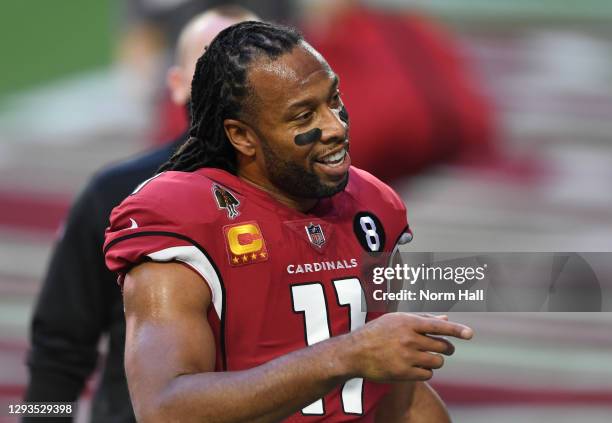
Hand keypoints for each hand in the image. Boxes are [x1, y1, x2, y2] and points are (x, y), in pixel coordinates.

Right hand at [343, 313, 472, 381]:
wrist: (355, 352)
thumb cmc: (377, 332)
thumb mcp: (396, 320)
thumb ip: (422, 320)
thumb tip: (446, 320)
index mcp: (408, 322)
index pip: (438, 326)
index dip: (457, 330)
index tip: (470, 334)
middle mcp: (408, 339)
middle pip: (442, 346)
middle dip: (447, 348)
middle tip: (445, 348)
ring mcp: (406, 357)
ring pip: (437, 361)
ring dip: (436, 361)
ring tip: (425, 357)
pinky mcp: (403, 373)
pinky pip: (427, 374)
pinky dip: (426, 372)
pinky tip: (415, 367)